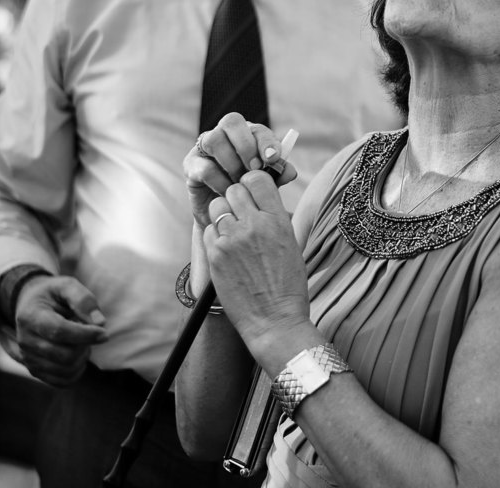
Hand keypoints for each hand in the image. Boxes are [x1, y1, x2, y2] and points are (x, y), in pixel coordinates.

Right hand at [12, 275, 107, 386]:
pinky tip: (78, 355)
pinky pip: (62, 381)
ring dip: (82, 357)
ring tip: (82, 342)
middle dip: (86, 345)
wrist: (30, 305)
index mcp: (31, 317)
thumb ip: (84, 300)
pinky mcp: (34, 370)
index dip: (86, 334)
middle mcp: (25, 341)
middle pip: (65, 355)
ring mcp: (28, 358)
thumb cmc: (53, 294)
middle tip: (90, 332)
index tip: (104, 332)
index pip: (60, 331)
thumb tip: (100, 322)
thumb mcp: (67, 285)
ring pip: (66, 370)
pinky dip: (77, 371)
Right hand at [185, 112, 299, 229]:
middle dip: (246, 145)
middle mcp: (224, 135)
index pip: (256, 128)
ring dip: (232, 161)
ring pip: (214, 139)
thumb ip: (279, 175)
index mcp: (246, 135)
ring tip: (240, 181)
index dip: (266, 141)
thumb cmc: (250, 193)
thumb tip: (290, 171)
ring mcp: (204, 148)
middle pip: (231, 121)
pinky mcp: (191, 166)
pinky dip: (220, 181)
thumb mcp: (267, 184)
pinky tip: (228, 192)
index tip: (273, 158)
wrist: (227, 217)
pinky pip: (204, 167)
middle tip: (256, 168)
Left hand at [202, 171, 311, 365]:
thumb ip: (275, 219)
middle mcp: (255, 225)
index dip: (252, 182)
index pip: (258, 179)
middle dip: (236, 197)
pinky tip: (226, 249)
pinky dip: (215, 235)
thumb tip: (261, 201)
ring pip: (217, 206)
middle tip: (241, 212)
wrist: (274, 320)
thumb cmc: (288, 286)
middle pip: (234, 189)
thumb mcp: (291, 244)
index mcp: (279, 221)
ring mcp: (232, 240)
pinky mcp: (215, 255)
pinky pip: (208, 230)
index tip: (252, 191)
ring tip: (232, 230)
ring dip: (223, 213)